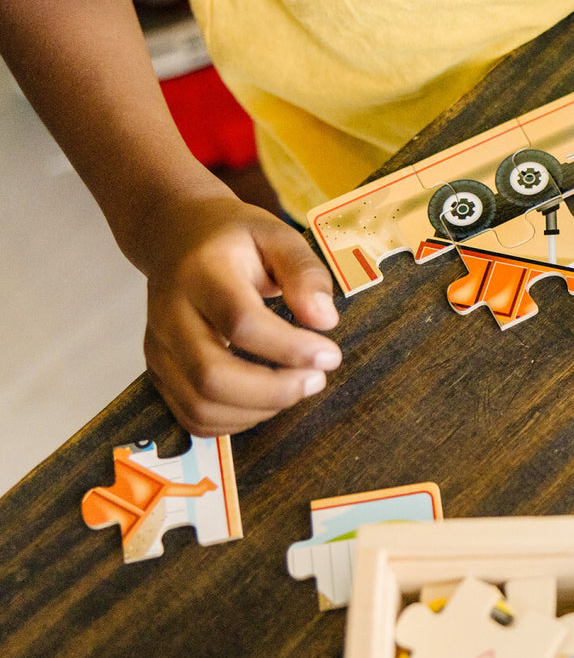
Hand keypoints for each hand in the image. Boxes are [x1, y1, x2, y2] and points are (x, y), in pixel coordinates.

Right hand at [141, 193, 341, 435]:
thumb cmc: (235, 238)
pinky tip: (267, 400)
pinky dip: (235, 421)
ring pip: (199, 404)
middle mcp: (170, 314)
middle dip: (273, 391)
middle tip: (317, 379)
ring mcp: (158, 347)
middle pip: (212, 375)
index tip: (330, 355)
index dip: (289, 348)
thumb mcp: (277, 235)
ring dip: (258, 410)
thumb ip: (304, 272)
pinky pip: (192, 415)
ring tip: (296, 387)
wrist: (175, 236)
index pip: (240, 322)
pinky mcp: (158, 371)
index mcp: (201, 272)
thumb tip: (325, 321)